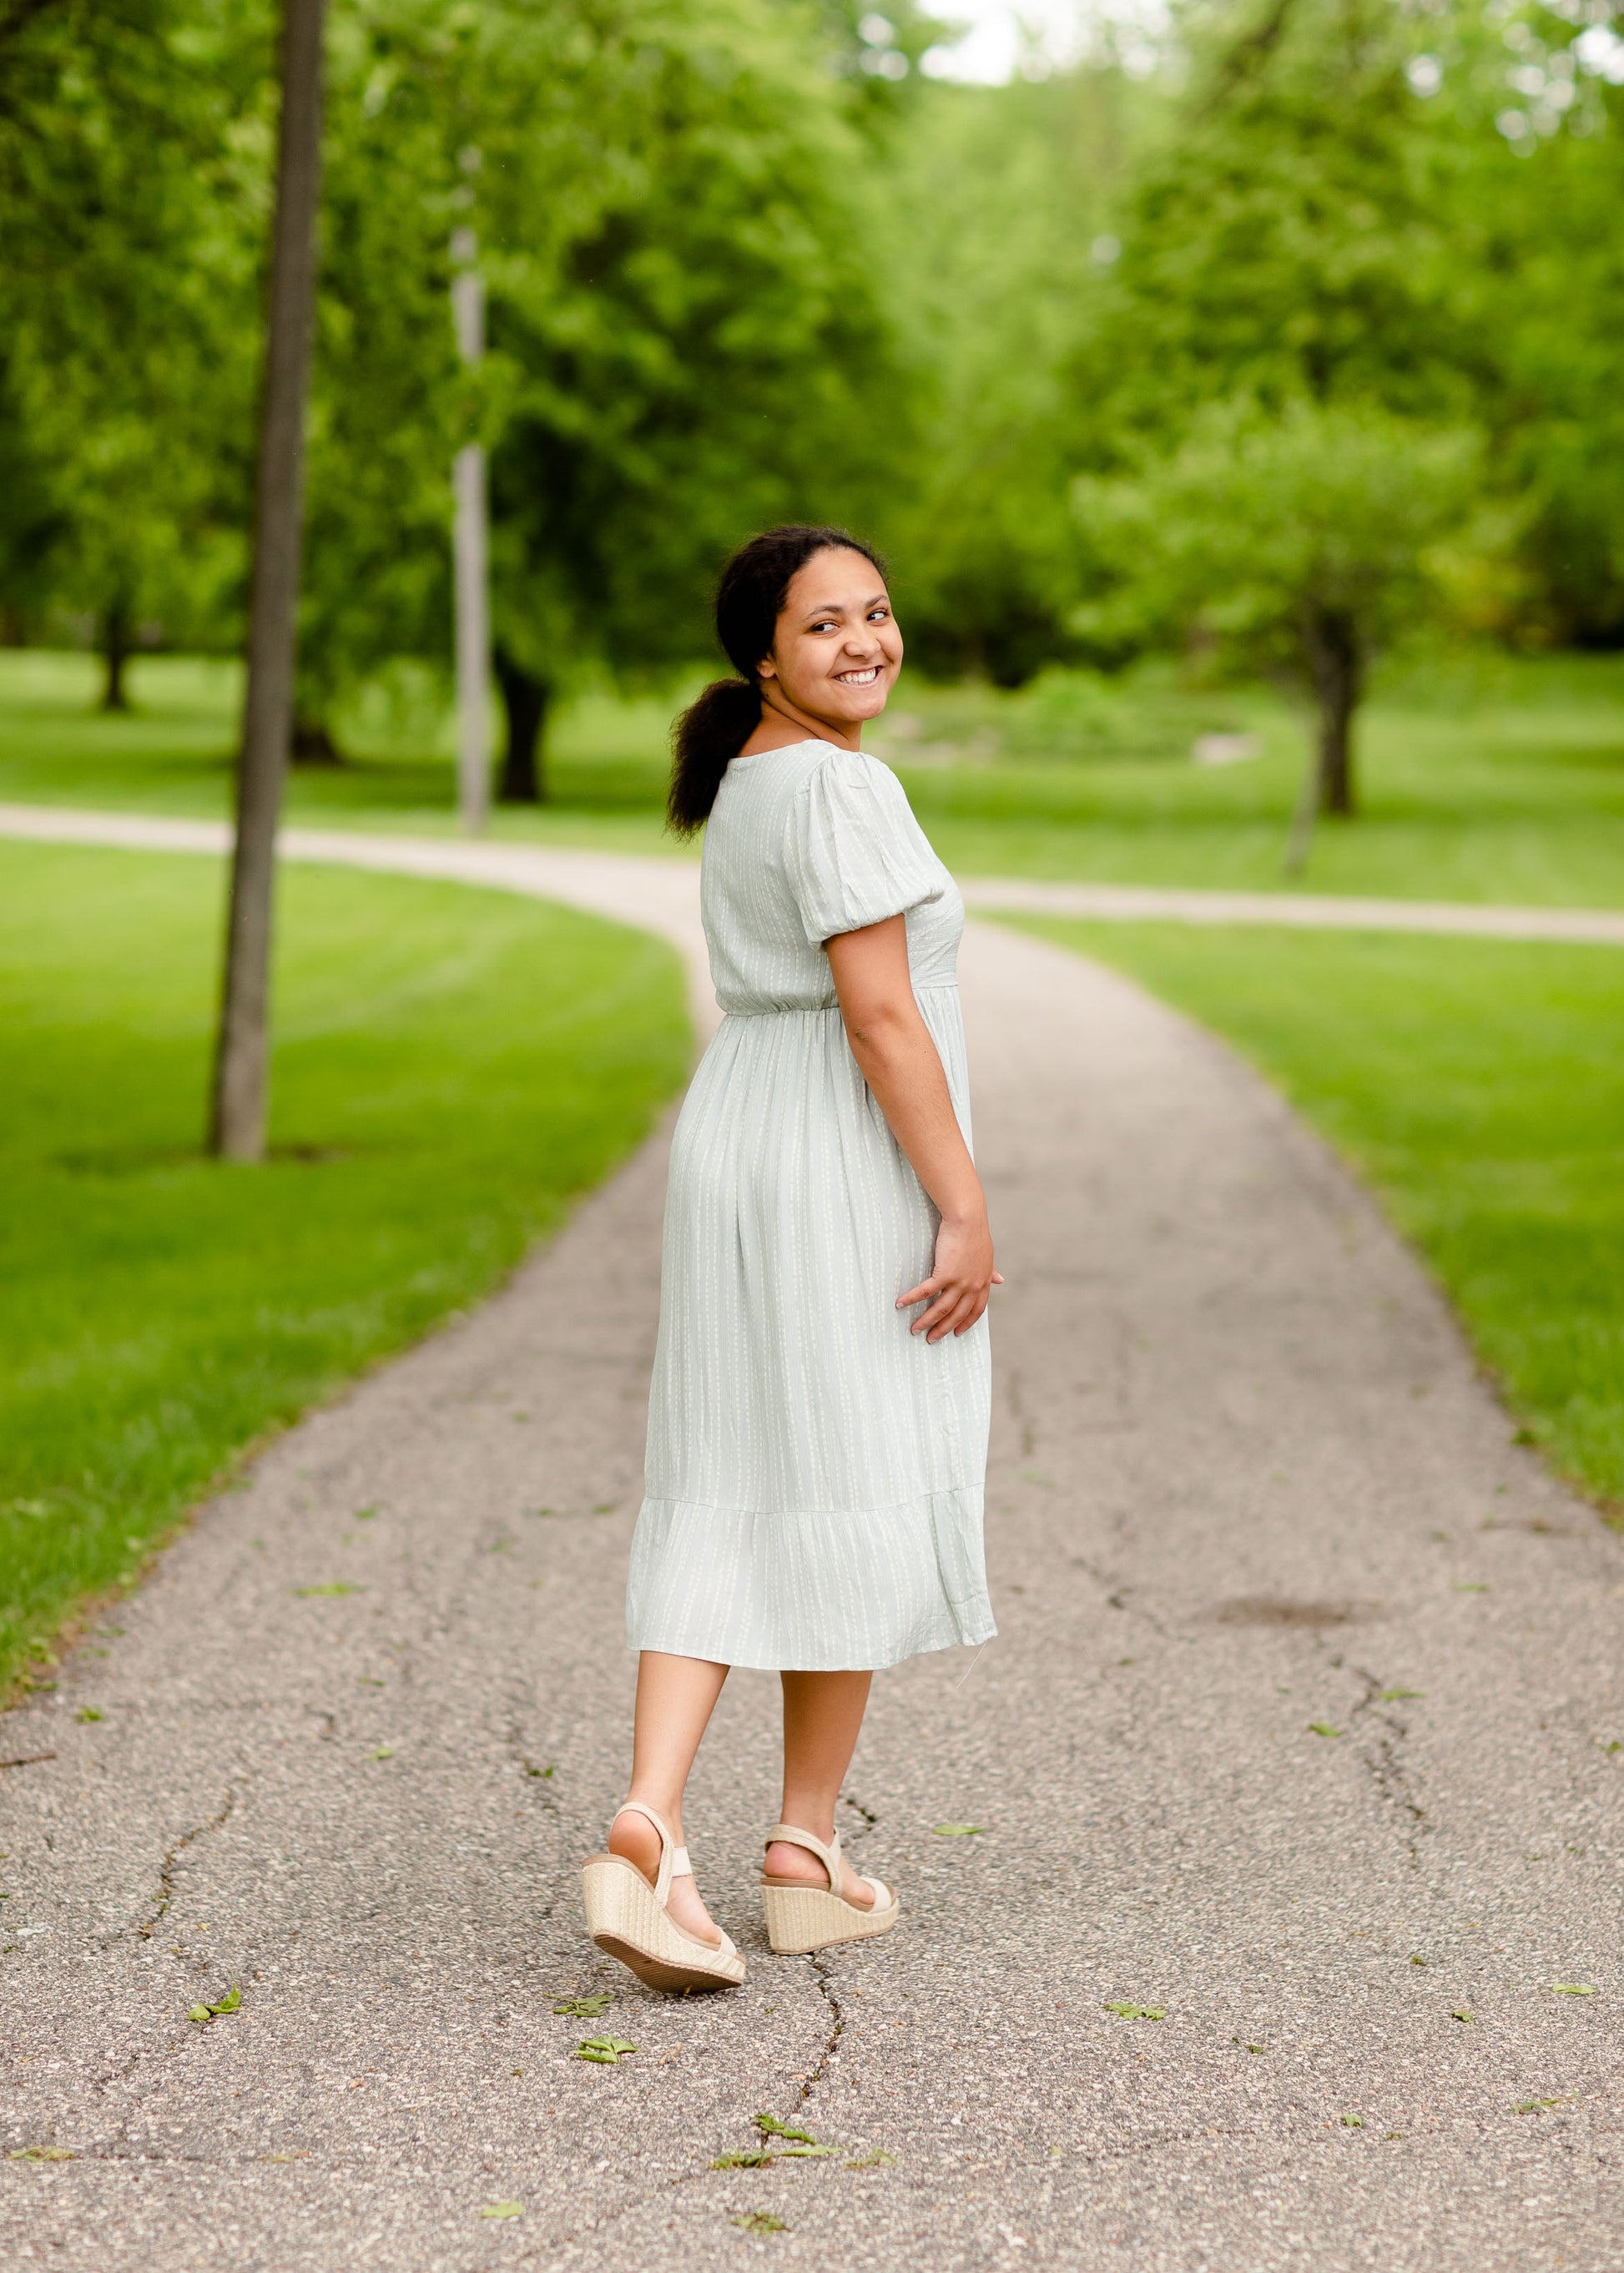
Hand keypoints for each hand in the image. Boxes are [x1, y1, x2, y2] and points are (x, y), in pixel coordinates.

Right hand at [896, 1215, 1002, 1341]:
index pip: (976, 1310)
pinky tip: (900, 1304)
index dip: (966, 1323)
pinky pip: (926, 1292)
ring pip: (941, 1309)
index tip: (957, 1332)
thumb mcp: (987, 1256)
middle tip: (931, 1339)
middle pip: (957, 1314)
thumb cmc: (976, 1234)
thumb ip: (990, 1271)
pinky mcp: (944, 1274)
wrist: (968, 1219)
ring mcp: (959, 1282)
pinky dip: (912, 1299)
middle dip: (943, 1329)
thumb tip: (1001, 1280)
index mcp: (983, 1283)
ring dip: (927, 1321)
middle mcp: (973, 1286)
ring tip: (915, 1329)